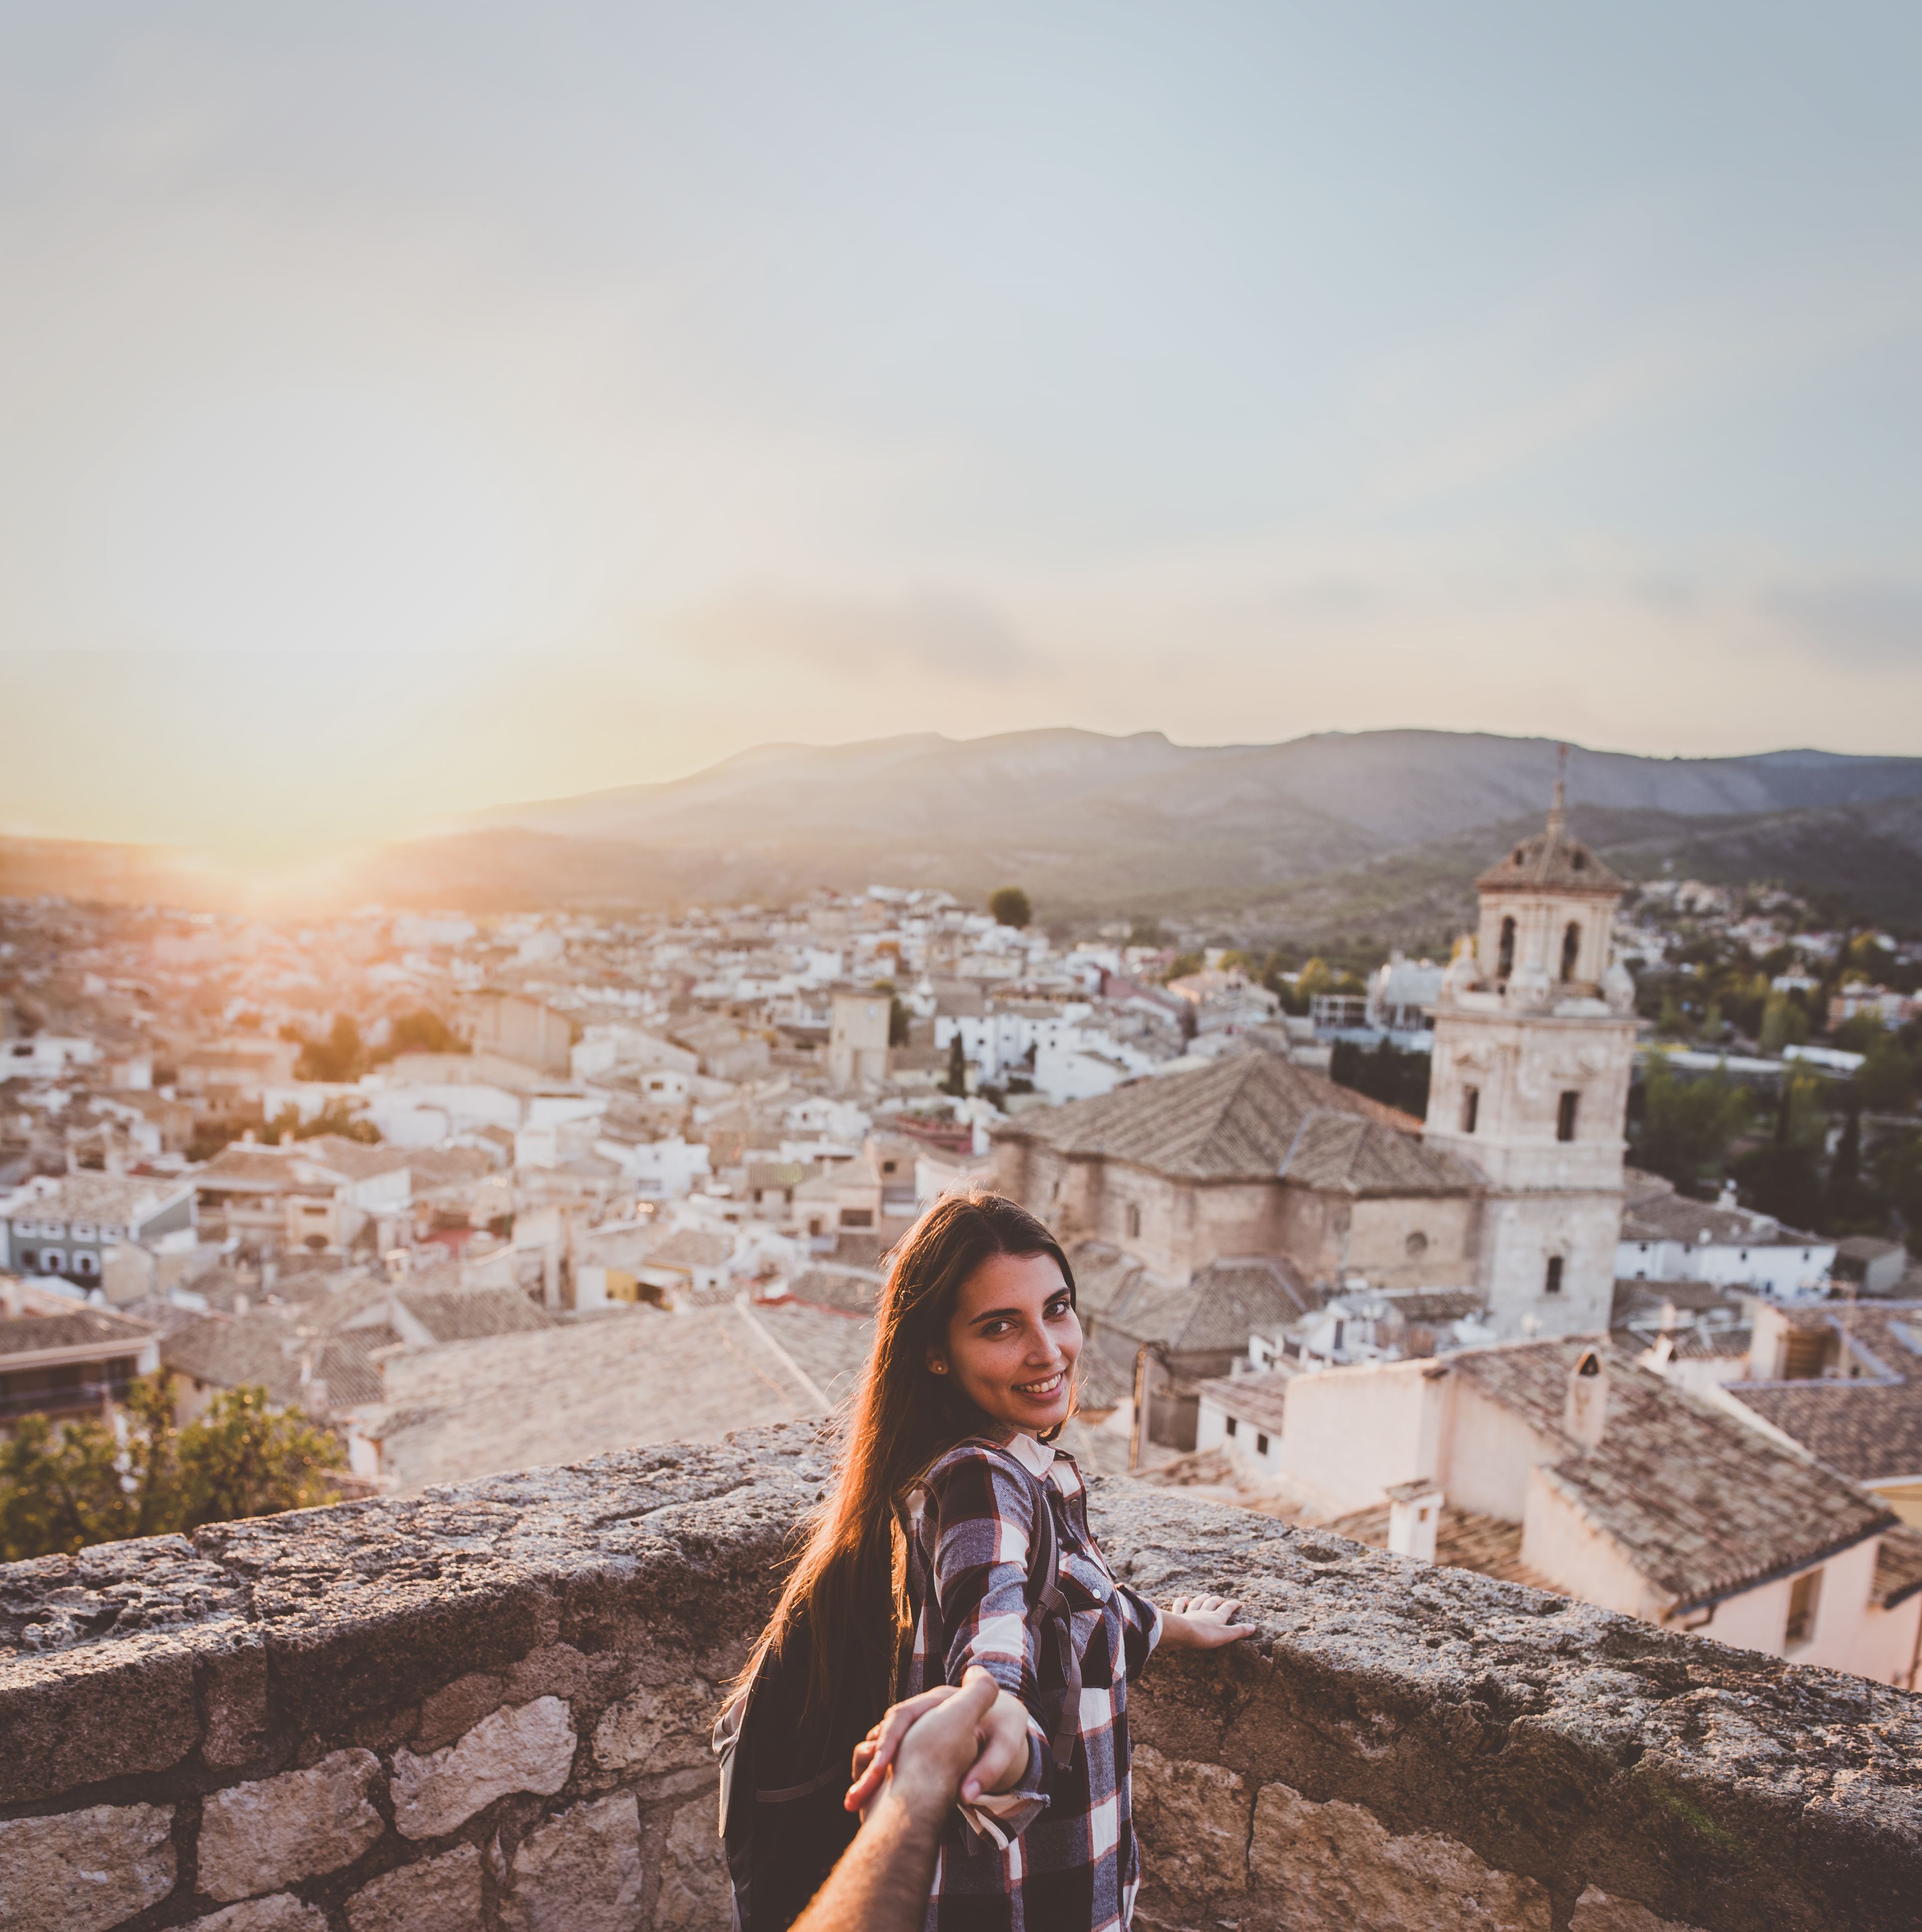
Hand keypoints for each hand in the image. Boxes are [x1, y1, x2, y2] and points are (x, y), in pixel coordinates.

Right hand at [845, 1667, 1031, 1813]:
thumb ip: (991, 1765)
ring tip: (855, 1802)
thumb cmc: (1002, 1732)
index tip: (880, 1769)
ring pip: (877, 1747)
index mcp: (940, 1701)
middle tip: (857, 1797)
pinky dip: (868, 1778)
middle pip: (884, 1734)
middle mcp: (921, 1714)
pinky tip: (861, 1800)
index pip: (903, 1715)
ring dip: (864, 1774)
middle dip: (870, 1765)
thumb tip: (968, 1796)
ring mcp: (911, 1732)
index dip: (889, 1740)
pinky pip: (877, 1759)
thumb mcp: (1006, 1741)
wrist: (998, 1730)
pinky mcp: (906, 1751)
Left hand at [1159, 1591, 1254, 1649]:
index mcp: (1216, 1617)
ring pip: (1197, 1603)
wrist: (1183, 1633)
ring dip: (1202, 1599)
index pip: (1227, 1609)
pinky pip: (1180, 1607)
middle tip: (1221, 1598)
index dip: (1233, 1605)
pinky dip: (1181, 1602)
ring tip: (1205, 1594)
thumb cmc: (1205, 1635)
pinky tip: (1183, 1598)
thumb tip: (1253, 1626)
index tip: (1238, 1602)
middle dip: (1217, 1600)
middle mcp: (1204, 1613)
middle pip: (1212, 1604)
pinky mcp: (1179, 1617)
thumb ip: (1239, 1631)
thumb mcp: (1225, 1635)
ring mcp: (1191, 1614)